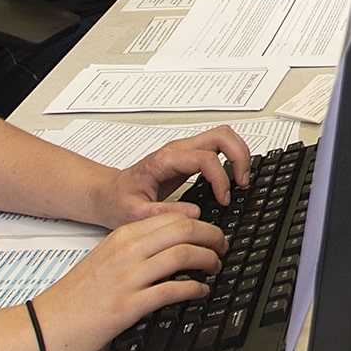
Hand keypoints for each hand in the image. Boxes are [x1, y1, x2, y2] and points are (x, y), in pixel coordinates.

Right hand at [29, 211, 228, 350]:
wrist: (46, 324)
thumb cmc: (75, 296)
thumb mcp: (105, 260)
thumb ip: (136, 249)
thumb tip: (173, 247)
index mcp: (121, 237)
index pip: (171, 217)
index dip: (200, 222)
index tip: (212, 233)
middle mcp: (126, 252)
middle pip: (182, 230)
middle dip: (212, 236)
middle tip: (222, 247)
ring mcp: (127, 278)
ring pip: (182, 255)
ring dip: (208, 260)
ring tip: (215, 267)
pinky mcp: (127, 306)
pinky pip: (172, 290)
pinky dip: (194, 288)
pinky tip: (201, 291)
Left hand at [102, 125, 251, 223]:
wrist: (107, 194)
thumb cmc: (118, 201)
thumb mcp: (135, 214)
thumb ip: (164, 213)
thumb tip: (194, 213)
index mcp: (165, 161)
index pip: (206, 158)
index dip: (220, 179)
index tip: (223, 200)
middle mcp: (177, 150)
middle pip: (221, 135)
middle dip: (240, 156)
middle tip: (243, 183)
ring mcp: (184, 151)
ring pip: (223, 136)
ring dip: (239, 155)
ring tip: (241, 181)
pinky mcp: (189, 158)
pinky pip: (219, 148)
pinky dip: (232, 159)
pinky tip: (231, 180)